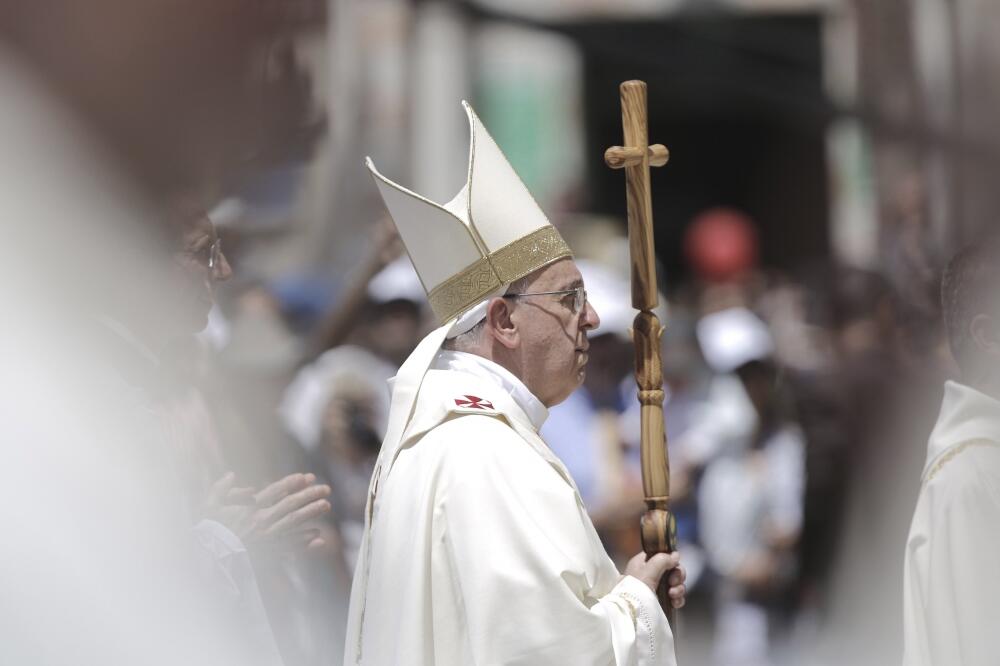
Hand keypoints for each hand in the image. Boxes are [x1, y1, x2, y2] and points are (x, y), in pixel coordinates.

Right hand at [203, 472, 331, 552]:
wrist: (209, 562)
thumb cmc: (209, 533)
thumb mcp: (209, 507)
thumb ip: (220, 489)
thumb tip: (231, 475)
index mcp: (249, 508)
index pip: (275, 490)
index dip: (292, 482)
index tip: (306, 477)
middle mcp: (261, 521)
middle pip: (291, 504)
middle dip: (310, 494)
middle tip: (326, 489)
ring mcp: (267, 537)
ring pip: (295, 522)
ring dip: (312, 513)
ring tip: (327, 505)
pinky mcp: (269, 553)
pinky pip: (291, 545)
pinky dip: (305, 540)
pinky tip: (318, 535)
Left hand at [625, 551, 686, 608]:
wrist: (631, 614)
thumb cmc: (635, 590)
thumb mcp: (648, 570)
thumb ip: (662, 559)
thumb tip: (675, 556)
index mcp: (643, 563)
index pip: (661, 555)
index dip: (670, 559)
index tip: (673, 565)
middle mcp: (650, 574)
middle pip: (673, 569)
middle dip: (677, 576)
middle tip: (672, 582)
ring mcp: (657, 588)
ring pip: (676, 583)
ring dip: (678, 588)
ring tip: (672, 595)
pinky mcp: (662, 601)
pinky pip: (676, 597)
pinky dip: (678, 599)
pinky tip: (675, 603)